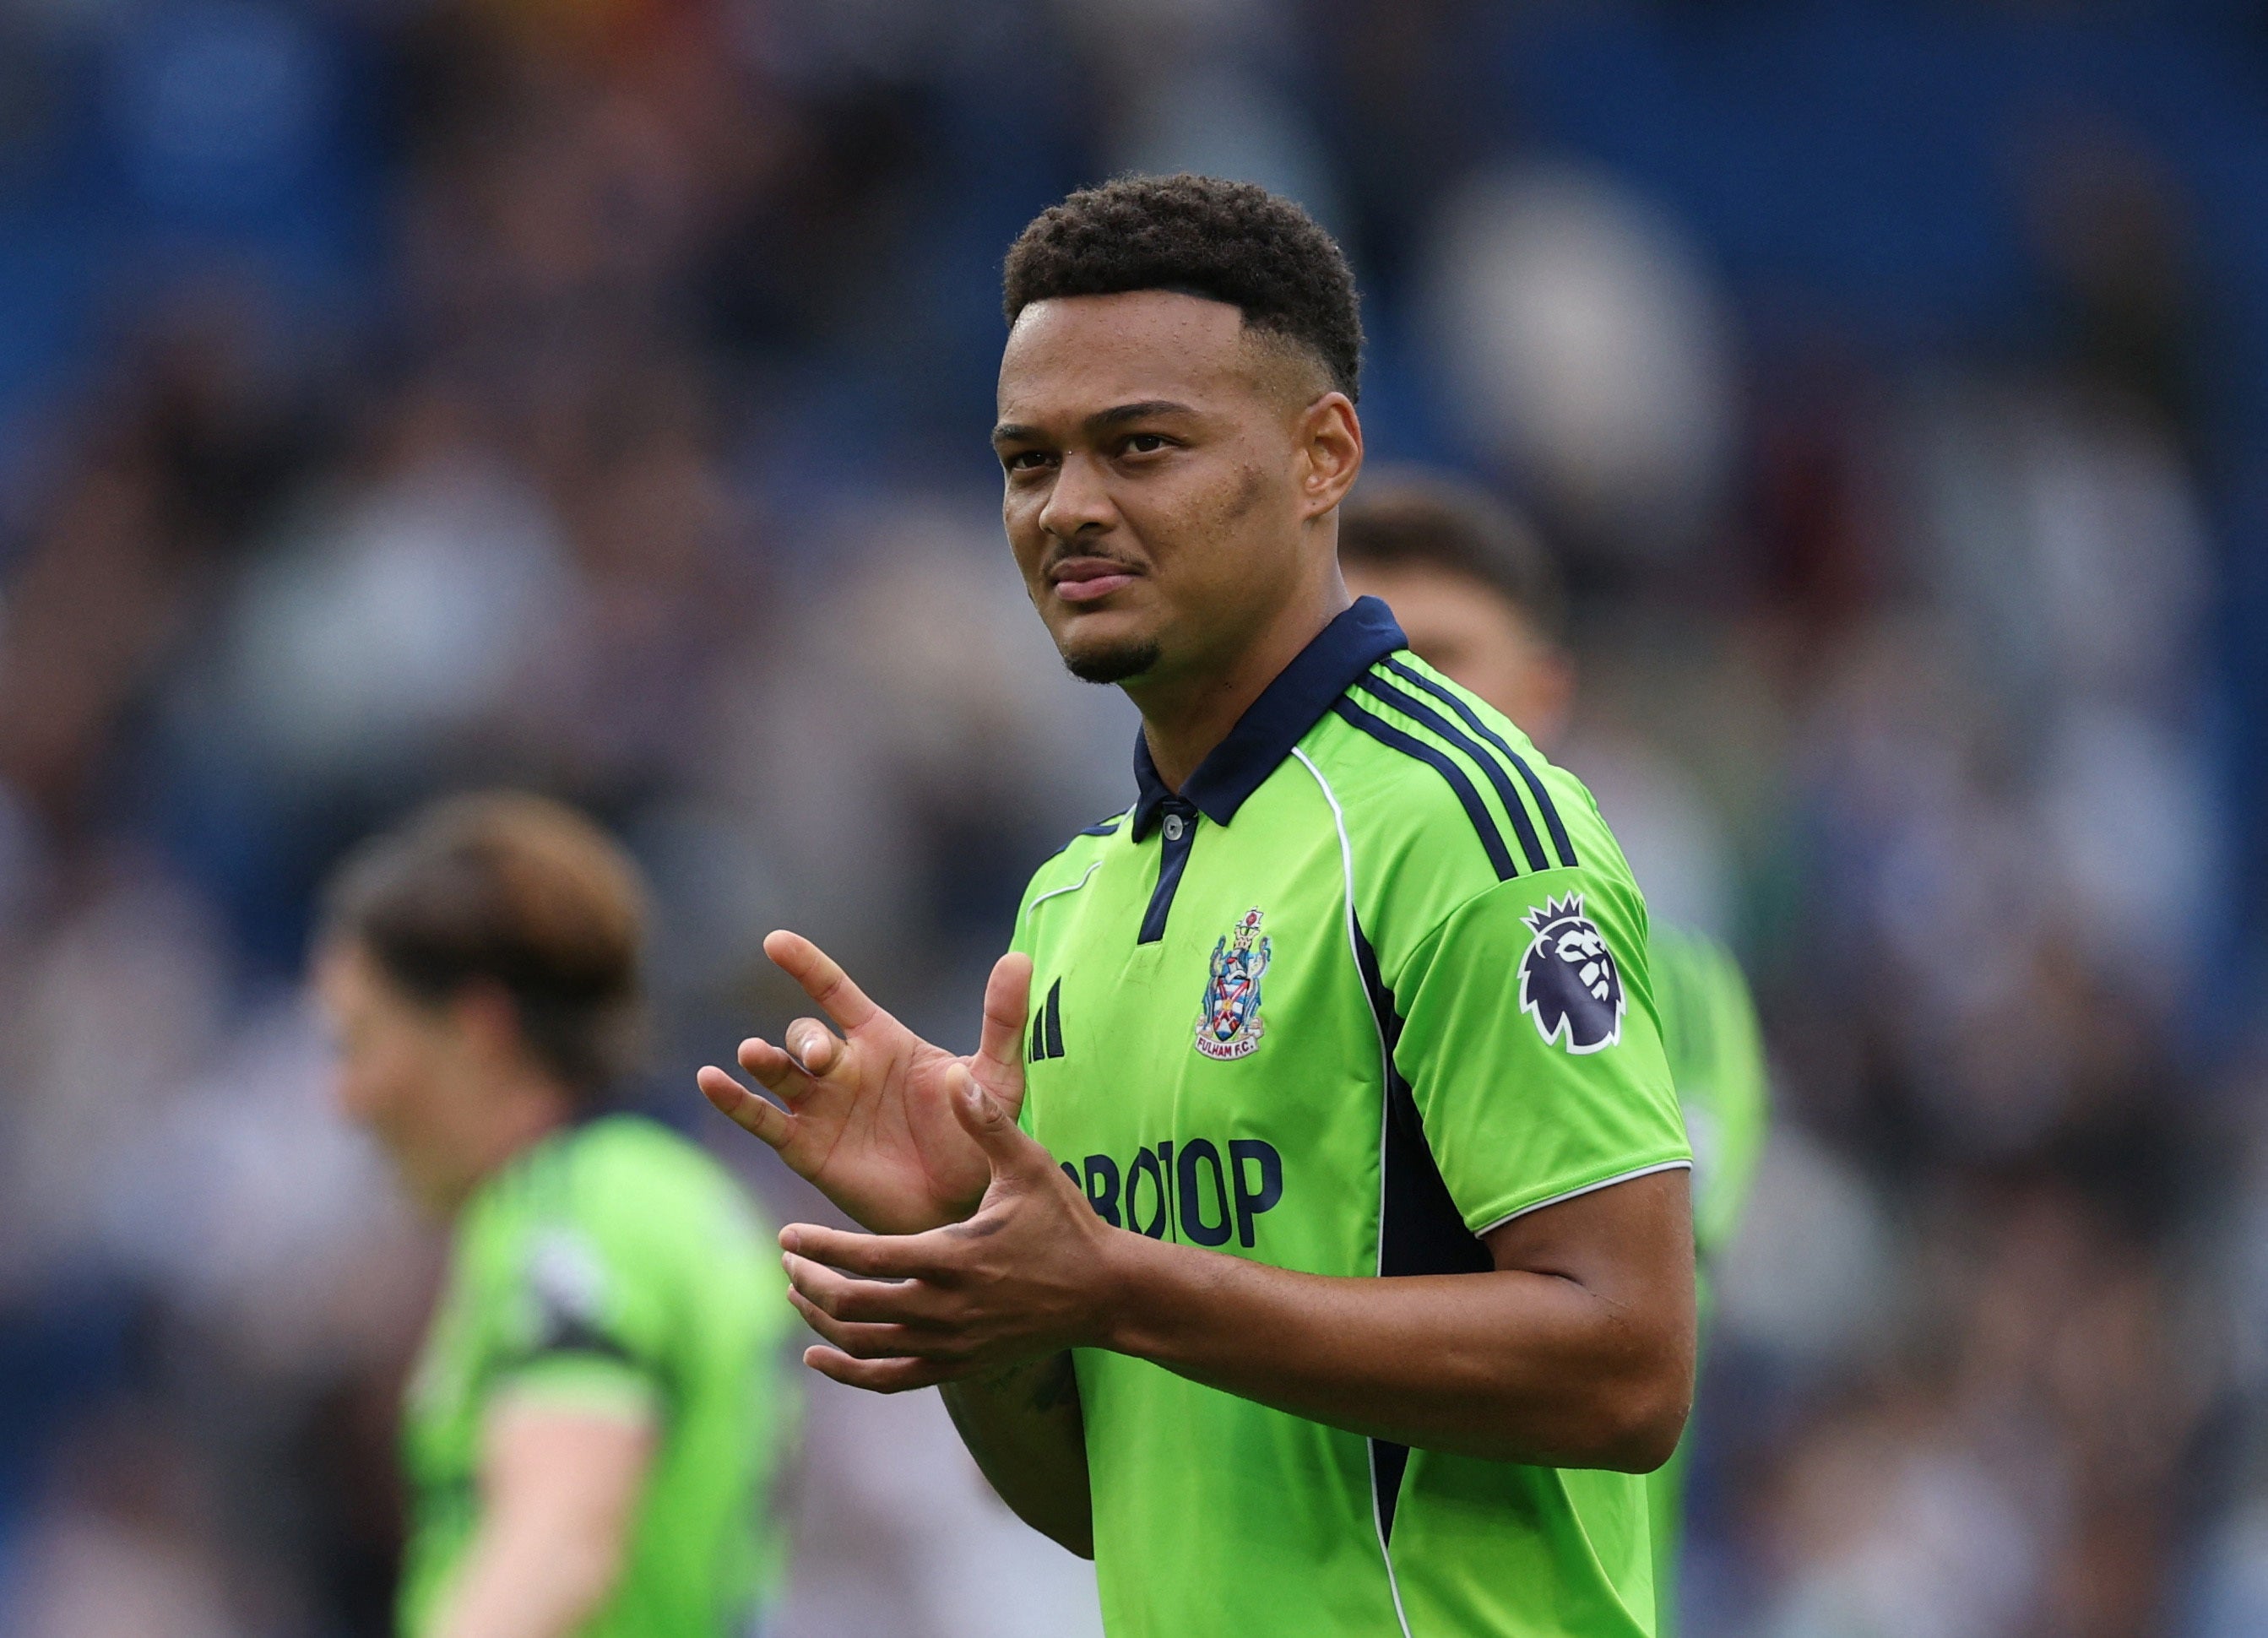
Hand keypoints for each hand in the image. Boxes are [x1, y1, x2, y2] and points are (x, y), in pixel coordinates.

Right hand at [698, 932, 1031, 1233]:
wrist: (964, 1205)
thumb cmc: (979, 1135)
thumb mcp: (996, 1076)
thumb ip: (1002, 1019)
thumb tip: (1019, 958)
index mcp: (882, 1041)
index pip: (835, 992)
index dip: (806, 965)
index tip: (776, 941)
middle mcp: (843, 1068)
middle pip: (804, 1035)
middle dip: (803, 1040)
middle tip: (819, 1058)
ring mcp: (820, 1108)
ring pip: (777, 1073)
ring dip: (761, 1061)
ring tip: (751, 1055)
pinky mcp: (807, 1149)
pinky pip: (763, 1120)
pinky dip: (733, 1101)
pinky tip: (710, 1082)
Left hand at [777, 1068, 1120, 1392]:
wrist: (1106, 1292)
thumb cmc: (1067, 1222)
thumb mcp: (1029, 1165)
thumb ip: (985, 1123)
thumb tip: (952, 1074)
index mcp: (952, 1257)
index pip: (865, 1258)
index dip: (818, 1248)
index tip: (786, 1236)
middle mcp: (944, 1309)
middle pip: (851, 1306)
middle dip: (810, 1282)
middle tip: (788, 1260)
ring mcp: (950, 1344)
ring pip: (863, 1345)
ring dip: (821, 1322)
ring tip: (797, 1295)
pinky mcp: (959, 1366)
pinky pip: (889, 1378)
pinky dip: (847, 1372)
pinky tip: (818, 1356)